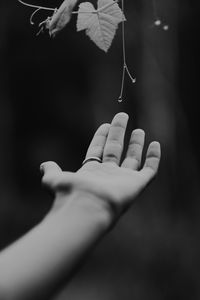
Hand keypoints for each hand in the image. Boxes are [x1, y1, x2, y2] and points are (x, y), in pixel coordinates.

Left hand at [41, 113, 160, 221]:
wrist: (87, 207)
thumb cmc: (70, 194)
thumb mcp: (54, 180)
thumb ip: (51, 171)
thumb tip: (44, 165)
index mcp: (91, 172)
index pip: (98, 150)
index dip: (101, 137)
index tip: (105, 124)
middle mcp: (108, 175)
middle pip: (115, 150)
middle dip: (118, 133)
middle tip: (122, 116)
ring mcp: (123, 180)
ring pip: (132, 158)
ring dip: (136, 144)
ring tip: (139, 129)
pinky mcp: (137, 184)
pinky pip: (149, 170)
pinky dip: (154, 157)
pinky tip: (155, 144)